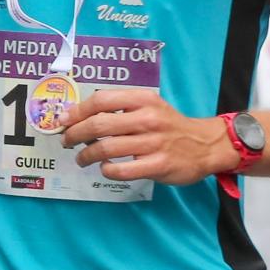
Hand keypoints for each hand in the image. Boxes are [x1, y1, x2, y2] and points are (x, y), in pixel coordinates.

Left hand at [58, 88, 235, 184]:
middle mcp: (148, 118)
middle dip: (75, 134)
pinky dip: (107, 170)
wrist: (206, 145)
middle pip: (98, 125)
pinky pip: (122, 170)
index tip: (63, 120)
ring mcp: (154, 143)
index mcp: (143, 99)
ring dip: (86, 155)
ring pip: (106, 149)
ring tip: (81, 159)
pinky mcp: (159, 165)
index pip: (101, 101)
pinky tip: (105, 169)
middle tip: (66, 141)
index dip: (77, 111)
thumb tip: (79, 116)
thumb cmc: (168, 125)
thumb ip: (119, 108)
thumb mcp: (148, 106)